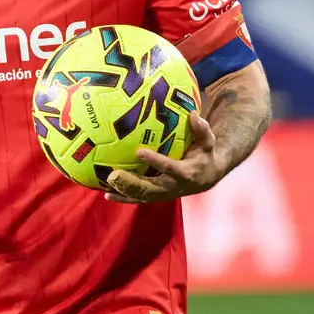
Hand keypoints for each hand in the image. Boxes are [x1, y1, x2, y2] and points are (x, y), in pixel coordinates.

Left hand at [104, 113, 227, 203]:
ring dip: (124, 192)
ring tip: (107, 184)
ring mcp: (164, 193)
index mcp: (186, 173)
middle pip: (150, 188)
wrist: (206, 177)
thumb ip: (201, 129)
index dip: (155, 161)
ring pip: (142, 196)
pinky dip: (123, 198)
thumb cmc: (204, 155)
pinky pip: (139, 199)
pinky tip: (106, 193)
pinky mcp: (158, 196)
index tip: (139, 151)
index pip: (169, 167)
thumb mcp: (207, 142)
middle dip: (132, 183)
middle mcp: (174, 186)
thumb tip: (193, 114)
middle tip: (114, 175)